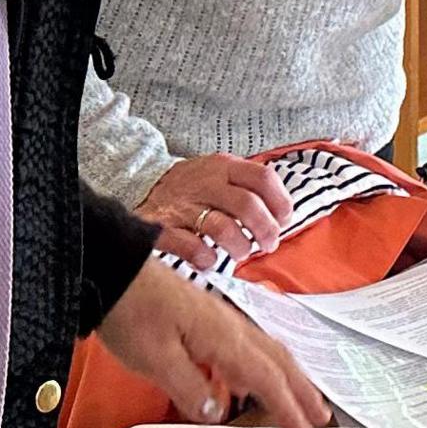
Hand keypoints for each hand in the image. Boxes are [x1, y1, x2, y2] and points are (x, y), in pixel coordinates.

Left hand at [95, 256, 331, 427]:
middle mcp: (230, 326)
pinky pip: (247, 344)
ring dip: (289, 375)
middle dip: (302, 389)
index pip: (265, 377)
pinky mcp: (206, 317)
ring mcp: (220, 319)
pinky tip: (250, 377)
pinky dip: (263, 364)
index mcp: (222, 337)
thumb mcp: (153, 359)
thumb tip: (218, 414)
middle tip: (321, 416)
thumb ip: (189, 388)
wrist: (112, 270)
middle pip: (278, 360)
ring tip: (302, 397)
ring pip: (267, 350)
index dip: (287, 406)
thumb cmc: (130, 313)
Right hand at [139, 151, 287, 267]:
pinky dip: (206, 259)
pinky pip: (191, 248)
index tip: (284, 220)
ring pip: (222, 228)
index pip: (263, 178)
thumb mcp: (219, 175)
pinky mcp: (163, 228)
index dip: (281, 202)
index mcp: (222, 167)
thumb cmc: (193, 189)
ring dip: (240, 247)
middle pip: (248, 206)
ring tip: (241, 253)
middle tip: (268, 244)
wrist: (141, 188)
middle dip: (266, 230)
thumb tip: (283, 216)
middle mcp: (204, 183)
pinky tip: (210, 260)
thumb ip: (248, 188)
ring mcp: (183, 206)